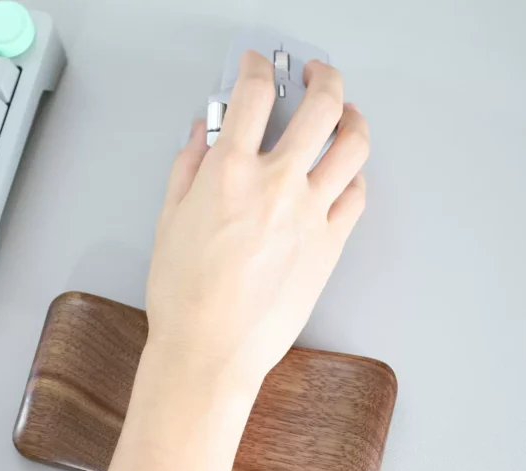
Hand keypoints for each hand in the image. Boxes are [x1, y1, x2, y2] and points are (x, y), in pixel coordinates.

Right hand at [147, 51, 368, 383]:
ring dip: (352, 117)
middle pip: (322, 104)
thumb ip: (188, 168)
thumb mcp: (168, 222)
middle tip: (315, 74)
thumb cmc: (184, 297)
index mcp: (230, 174)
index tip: (254, 66)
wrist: (211, 350)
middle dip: (322, 76)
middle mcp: (277, 186)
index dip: (255, 68)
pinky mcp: (330, 246)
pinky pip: (357, 195)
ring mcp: (310, 215)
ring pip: (354, 144)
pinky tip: (342, 175)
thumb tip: (204, 134)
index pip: (254, 95)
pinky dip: (353, 175)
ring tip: (344, 115)